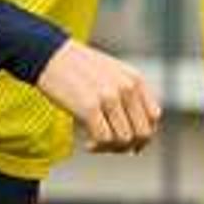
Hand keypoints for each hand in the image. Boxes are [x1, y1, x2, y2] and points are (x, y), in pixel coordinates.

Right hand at [35, 39, 161, 152]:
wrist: (50, 55)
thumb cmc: (79, 68)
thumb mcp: (114, 73)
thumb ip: (128, 95)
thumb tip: (137, 133)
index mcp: (135, 79)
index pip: (154, 118)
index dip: (144, 136)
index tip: (131, 144)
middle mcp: (126, 88)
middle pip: (142, 133)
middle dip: (129, 146)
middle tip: (111, 147)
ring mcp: (109, 97)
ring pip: (124, 139)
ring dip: (111, 148)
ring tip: (97, 144)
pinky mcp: (89, 107)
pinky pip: (103, 139)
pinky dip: (97, 147)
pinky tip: (88, 144)